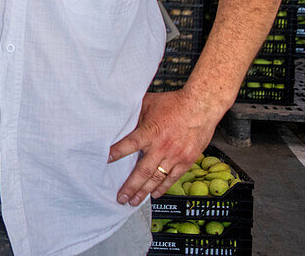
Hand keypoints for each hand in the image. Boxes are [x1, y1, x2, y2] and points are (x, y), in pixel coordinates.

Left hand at [108, 89, 222, 206]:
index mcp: (150, 132)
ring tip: (134, 201)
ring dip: (144, 191)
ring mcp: (174, 155)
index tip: (104, 161)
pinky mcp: (186, 160)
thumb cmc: (174, 103)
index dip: (116, 153)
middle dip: (130, 186)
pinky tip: (154, 194)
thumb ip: (134, 115)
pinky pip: (173, 177)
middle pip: (142, 171)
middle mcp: (161, 146)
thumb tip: (118, 118)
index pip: (128, 145)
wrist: (200, 106)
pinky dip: (163, 187)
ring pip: (157, 178)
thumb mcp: (148, 104)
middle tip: (121, 198)